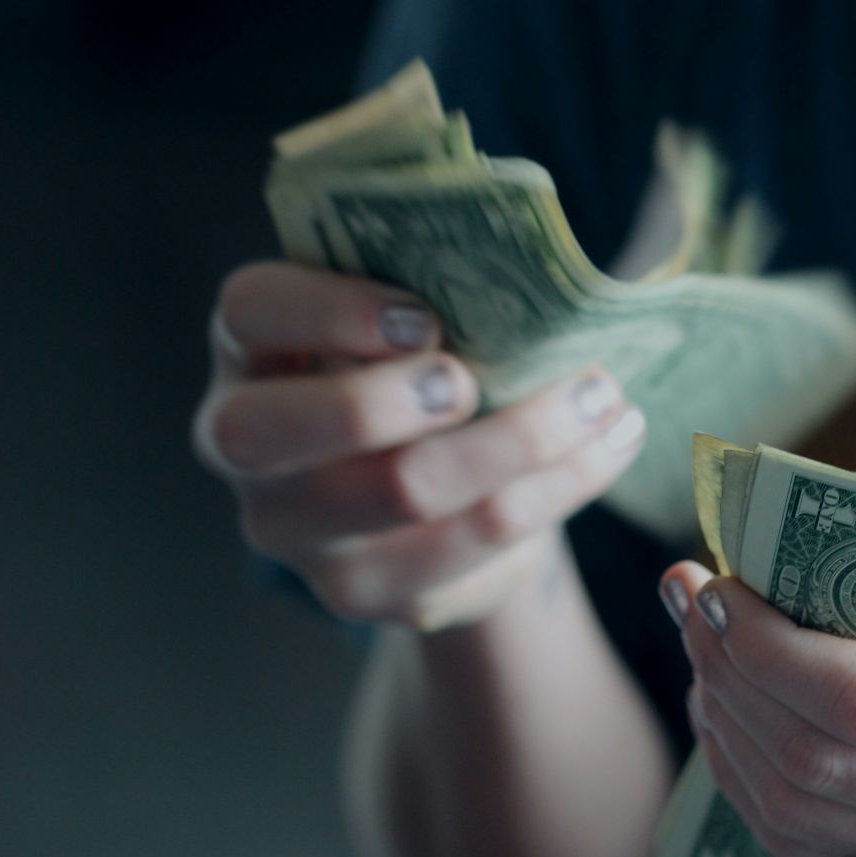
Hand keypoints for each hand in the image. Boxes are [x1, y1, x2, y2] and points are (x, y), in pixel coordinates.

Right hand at [194, 261, 645, 628]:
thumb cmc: (419, 365)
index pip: (250, 312)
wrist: (437, 486)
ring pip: (405, 492)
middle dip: (388, 399)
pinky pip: (475, 545)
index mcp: (251, 349)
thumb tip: (530, 263)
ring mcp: (301, 533)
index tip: (425, 317)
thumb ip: (431, 282)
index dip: (329, 311)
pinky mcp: (371, 592)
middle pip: (282, 431)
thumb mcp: (406, 315)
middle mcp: (246, 447)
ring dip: (522, 439)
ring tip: (602, 397)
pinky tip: (609, 446)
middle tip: (475, 380)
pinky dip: (559, 488)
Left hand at [663, 552, 855, 856]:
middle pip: (814, 762)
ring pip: (796, 817)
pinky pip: (813, 851)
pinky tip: (733, 714)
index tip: (717, 583)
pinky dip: (752, 781)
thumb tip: (771, 532)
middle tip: (691, 600)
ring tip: (704, 652)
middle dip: (727, 674)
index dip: (764, 646)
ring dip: (725, 727)